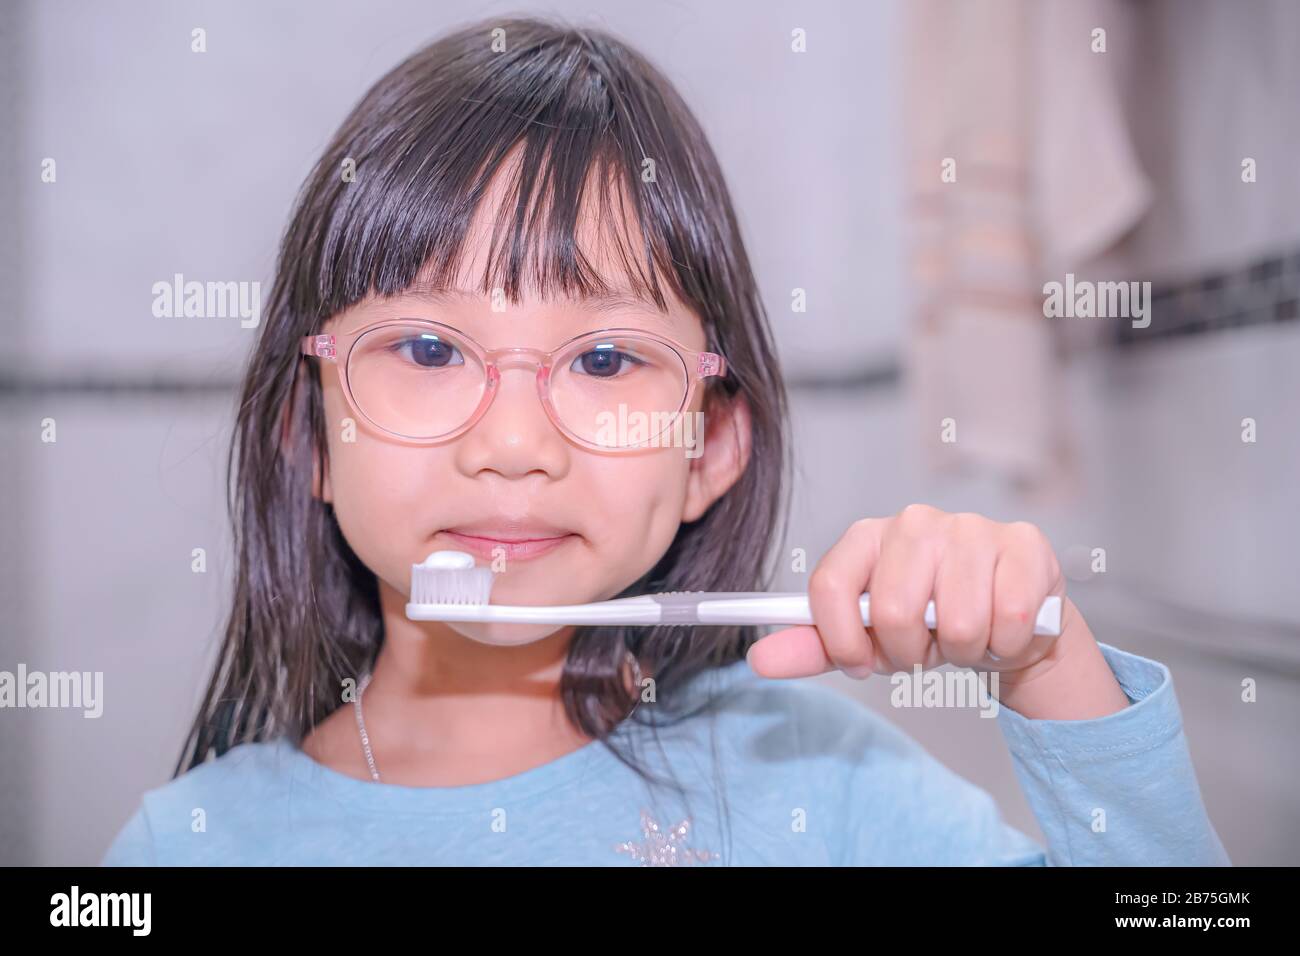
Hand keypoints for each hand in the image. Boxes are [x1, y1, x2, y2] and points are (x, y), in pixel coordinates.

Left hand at [748, 504, 1073, 681]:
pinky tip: (1002, 628)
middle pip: (892, 610)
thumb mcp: (866, 640)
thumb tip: (758, 659)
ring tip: (965, 636)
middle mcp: (915, 521)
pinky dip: (1005, 643)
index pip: (830, 586)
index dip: (841, 640)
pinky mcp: (1023, 544)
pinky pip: (1007, 618)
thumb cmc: (929, 627)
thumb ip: (813, 647)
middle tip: (925, 648)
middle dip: (910, 652)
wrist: (1006, 628)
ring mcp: (971, 528)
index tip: (858, 663)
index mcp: (867, 537)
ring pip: (957, 622)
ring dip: (963, 651)